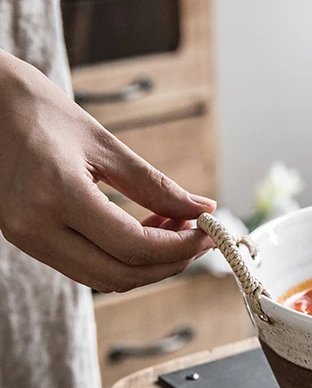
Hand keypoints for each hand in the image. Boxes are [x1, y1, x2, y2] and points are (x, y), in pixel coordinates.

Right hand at [0, 52, 215, 291]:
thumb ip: (156, 185)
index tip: (210, 231)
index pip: (134, 247)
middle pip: (121, 274)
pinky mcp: (25, 240)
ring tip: (176, 230)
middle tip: (200, 237)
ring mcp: (25, 239)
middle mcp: (35, 227)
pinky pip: (84, 267)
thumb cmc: (38, 110)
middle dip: (170, 262)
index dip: (180, 247)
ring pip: (103, 278)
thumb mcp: (104, 143)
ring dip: (147, 265)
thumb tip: (204, 209)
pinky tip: (145, 231)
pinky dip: (122, 259)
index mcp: (56, 195)